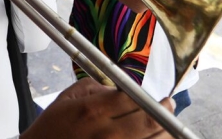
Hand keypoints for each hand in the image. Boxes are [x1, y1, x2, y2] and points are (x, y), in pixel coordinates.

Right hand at [21, 78, 173, 138]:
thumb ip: (95, 88)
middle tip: (169, 107)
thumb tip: (119, 89)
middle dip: (165, 112)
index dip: (152, 98)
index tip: (161, 99)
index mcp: (94, 111)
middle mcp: (107, 133)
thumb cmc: (52, 128)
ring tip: (166, 127)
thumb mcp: (67, 99)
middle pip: (150, 121)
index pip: (134, 99)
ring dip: (165, 132)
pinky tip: (153, 138)